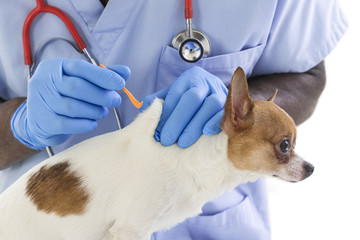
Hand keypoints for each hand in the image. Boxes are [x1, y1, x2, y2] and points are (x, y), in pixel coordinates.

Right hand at [11, 58, 130, 148]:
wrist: (40, 117)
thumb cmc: (66, 94)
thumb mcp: (82, 80)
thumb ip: (103, 75)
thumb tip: (125, 72)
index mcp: (55, 67)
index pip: (81, 68)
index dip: (102, 76)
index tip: (121, 83)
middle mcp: (44, 81)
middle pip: (76, 87)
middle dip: (101, 95)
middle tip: (115, 101)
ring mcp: (41, 102)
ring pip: (72, 107)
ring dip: (94, 111)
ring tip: (103, 112)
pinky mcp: (43, 121)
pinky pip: (67, 124)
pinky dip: (84, 124)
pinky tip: (93, 123)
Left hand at [141, 66, 226, 147]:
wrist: (214, 99)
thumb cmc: (189, 102)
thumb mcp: (173, 97)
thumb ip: (160, 102)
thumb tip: (144, 105)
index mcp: (190, 77)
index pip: (176, 94)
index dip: (166, 114)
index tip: (157, 132)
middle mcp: (206, 82)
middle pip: (192, 98)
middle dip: (178, 121)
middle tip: (167, 140)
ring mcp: (220, 92)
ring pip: (210, 105)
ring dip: (195, 125)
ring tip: (183, 142)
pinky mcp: (231, 105)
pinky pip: (225, 113)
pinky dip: (215, 123)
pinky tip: (205, 133)